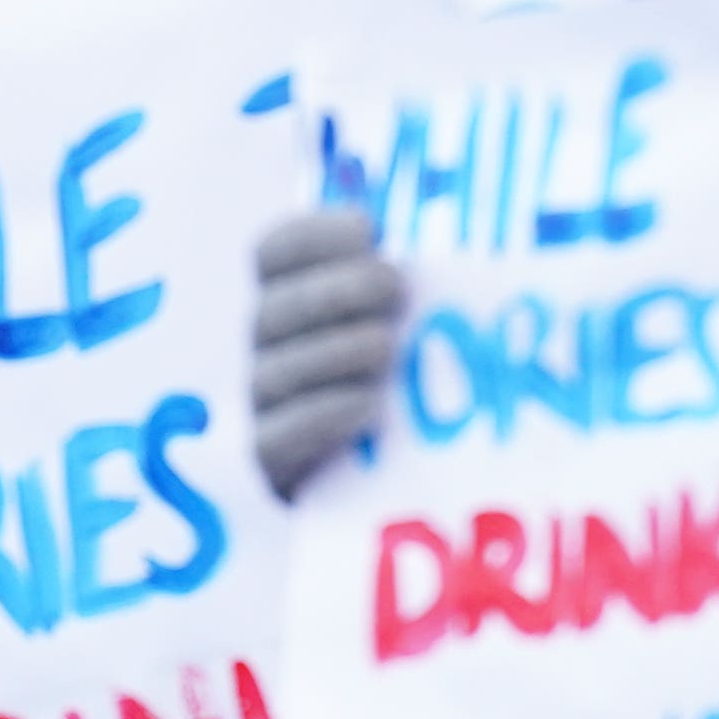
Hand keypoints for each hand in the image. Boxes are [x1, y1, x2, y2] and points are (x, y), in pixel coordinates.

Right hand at [250, 210, 405, 496]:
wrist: (381, 487)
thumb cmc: (408, 382)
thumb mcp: (408, 326)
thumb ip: (413, 288)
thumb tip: (457, 250)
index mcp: (288, 296)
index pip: (273, 251)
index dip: (313, 235)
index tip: (370, 231)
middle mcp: (265, 346)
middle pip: (274, 308)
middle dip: (333, 290)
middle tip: (392, 284)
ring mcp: (261, 405)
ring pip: (274, 371)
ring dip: (332, 351)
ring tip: (386, 346)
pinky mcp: (268, 465)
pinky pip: (276, 437)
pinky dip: (321, 416)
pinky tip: (367, 406)